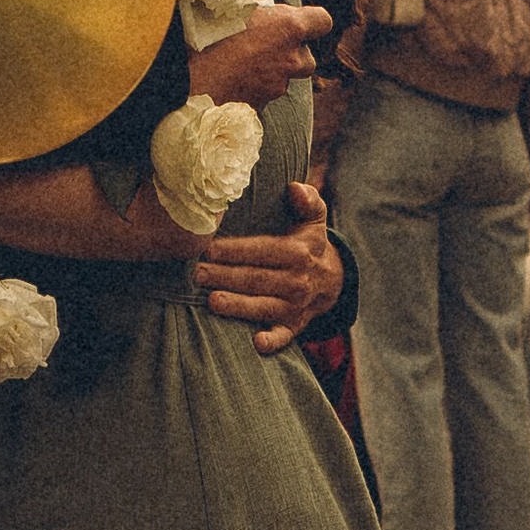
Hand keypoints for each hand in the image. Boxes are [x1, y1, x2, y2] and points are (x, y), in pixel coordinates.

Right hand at [189, 2, 330, 109]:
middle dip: (290, 54)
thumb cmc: (202, 36)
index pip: (322, 21)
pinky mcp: (260, 108)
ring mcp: (276, 87)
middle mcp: (290, 60)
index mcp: (288, 27)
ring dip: (268, 73)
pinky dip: (250, 91)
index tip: (296, 22)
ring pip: (282, 80)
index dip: (312, 21)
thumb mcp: (231, 8)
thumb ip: (254, 10)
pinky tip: (227, 83)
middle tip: (262, 46)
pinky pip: (261, 98)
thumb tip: (253, 4)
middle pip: (307, 59)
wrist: (181, 80)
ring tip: (236, 65)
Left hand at [193, 180, 341, 350]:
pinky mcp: (294, 325)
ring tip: (213, 302)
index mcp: (297, 252)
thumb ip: (307, 200)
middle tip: (197, 274)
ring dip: (239, 306)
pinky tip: (256, 342)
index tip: (209, 249)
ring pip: (263, 306)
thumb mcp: (314, 218)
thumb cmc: (309, 242)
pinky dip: (272, 340)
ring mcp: (295, 305)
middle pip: (256, 279)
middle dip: (225, 277)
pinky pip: (284, 336)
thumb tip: (295, 187)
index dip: (236, 250)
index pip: (262, 250)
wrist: (332, 279)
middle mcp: (297, 280)